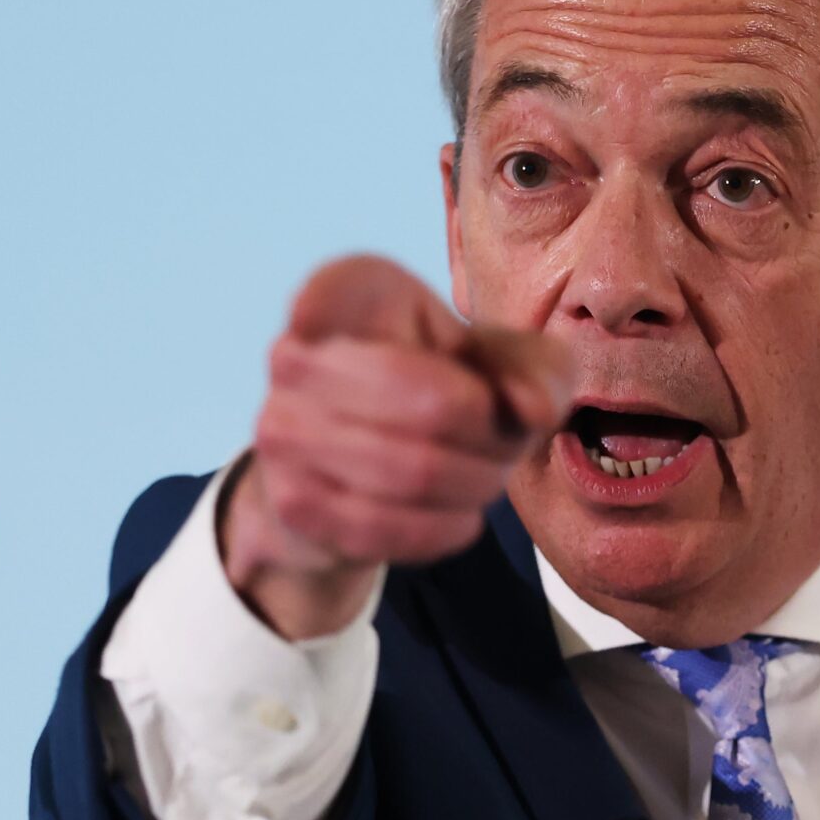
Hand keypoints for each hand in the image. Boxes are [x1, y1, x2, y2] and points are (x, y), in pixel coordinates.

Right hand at [221, 255, 571, 638]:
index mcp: (352, 294)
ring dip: (476, 486)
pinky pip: (385, 527)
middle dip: (494, 439)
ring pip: (414, 472)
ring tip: (484, 480)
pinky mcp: (290, 501)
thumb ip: (538, 369)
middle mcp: (295, 355)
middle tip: (506, 446)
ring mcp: (281, 429)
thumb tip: (532, 409)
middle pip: (430, 406)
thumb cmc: (446, 392)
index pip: (342, 289)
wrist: (360, 476)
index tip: (330, 323)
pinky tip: (460, 517)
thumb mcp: (506, 366)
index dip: (345, 310)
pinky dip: (445, 529)